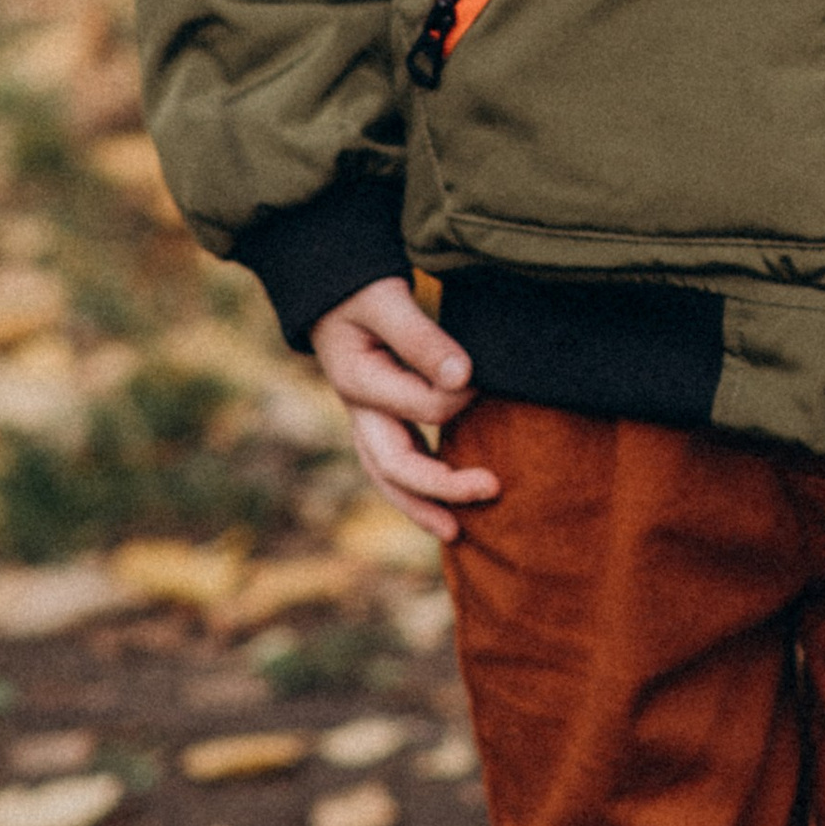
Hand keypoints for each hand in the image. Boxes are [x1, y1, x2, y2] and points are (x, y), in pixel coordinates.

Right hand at [309, 276, 499, 546]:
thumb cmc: (362, 292)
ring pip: (390, 478)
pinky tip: (447, 506)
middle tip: (492, 488)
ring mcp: (366, 422)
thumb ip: (422, 339)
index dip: (460, 400)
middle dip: (443, 486)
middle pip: (396, 466)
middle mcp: (359, 412)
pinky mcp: (378, 422)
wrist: (332, 292)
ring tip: (457, 533)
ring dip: (423, 505)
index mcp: (359, 383)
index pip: (422, 409)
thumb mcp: (387, 302)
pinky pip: (396, 466)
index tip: (484, 381)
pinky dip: (419, 489)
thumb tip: (464, 378)